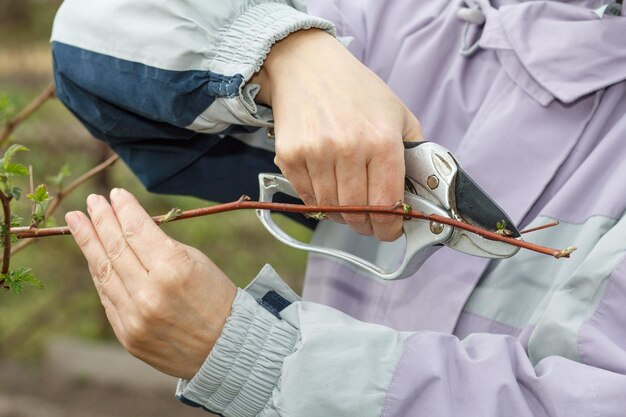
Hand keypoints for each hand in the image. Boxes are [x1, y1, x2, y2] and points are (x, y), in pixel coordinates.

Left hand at [65, 189, 236, 379]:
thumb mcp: (196, 262)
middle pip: (115, 248)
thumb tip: (128, 227)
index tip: (115, 194)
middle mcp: (149, 293)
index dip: (124, 209)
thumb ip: (160, 246)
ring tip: (76, 222)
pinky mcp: (127, 335)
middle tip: (91, 202)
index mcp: (174, 270)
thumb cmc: (216, 297)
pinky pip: (108, 297)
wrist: (226, 348)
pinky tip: (94, 255)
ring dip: (88, 243)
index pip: (137, 231)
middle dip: (101, 221)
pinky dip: (100, 273)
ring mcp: (134, 317)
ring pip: (103, 272)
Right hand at [252, 30, 422, 240]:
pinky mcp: (290, 156)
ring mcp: (316, 153)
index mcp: (381, 141)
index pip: (386, 205)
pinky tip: (328, 187)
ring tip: (348, 203)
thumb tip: (419, 194)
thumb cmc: (357, 91)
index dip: (389, 228)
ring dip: (342, 214)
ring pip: (331, 209)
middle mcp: (348, 149)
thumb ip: (415, 154)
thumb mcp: (399, 115)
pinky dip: (319, 200)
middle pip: (357, 212)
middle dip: (366, 225)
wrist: (308, 67)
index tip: (389, 231)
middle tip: (369, 221)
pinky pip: (307, 197)